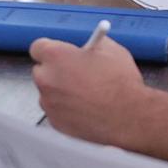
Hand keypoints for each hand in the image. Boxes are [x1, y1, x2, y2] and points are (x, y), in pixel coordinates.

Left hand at [27, 27, 154, 146]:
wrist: (128, 117)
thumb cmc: (120, 85)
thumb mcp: (111, 50)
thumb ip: (92, 45)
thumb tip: (88, 46)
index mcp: (56, 56)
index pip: (38, 47)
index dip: (52, 49)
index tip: (60, 53)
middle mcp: (46, 79)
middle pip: (41, 70)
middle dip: (55, 71)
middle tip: (75, 73)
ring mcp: (49, 103)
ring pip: (49, 93)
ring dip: (61, 92)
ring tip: (86, 94)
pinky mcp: (55, 122)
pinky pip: (56, 111)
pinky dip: (66, 110)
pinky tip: (86, 108)